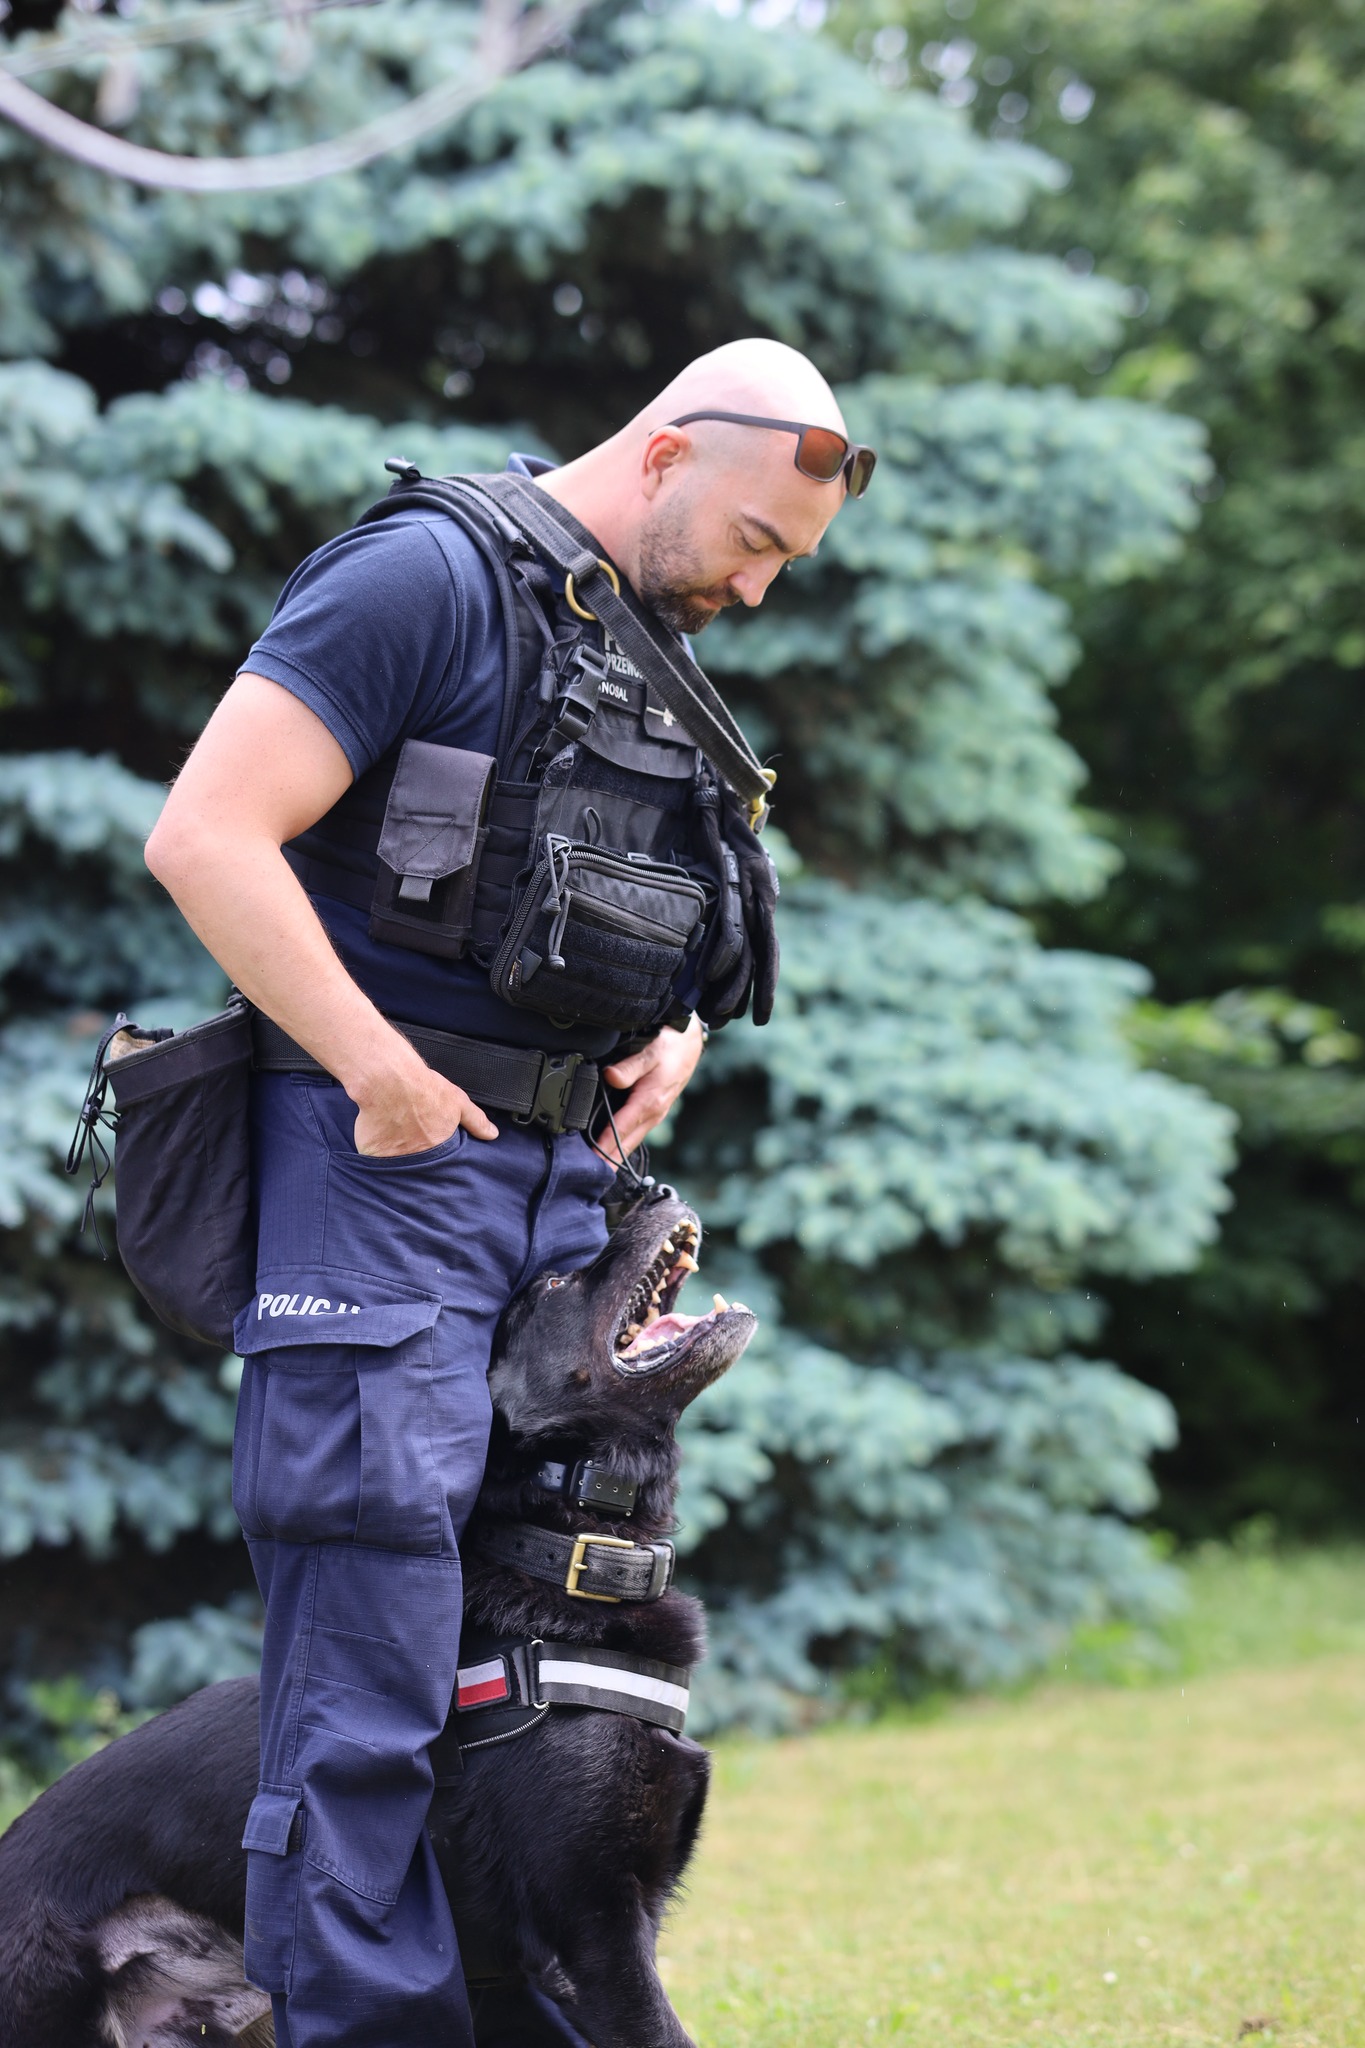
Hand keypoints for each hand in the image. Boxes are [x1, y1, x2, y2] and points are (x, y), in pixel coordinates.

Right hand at [351, 1060, 498, 1155]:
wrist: (388, 1079)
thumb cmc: (421, 1087)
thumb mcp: (457, 1101)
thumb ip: (476, 1121)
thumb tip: (492, 1134)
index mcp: (438, 1148)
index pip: (441, 1166)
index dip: (437, 1161)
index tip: (432, 1152)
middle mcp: (416, 1158)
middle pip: (418, 1168)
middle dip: (417, 1161)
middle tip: (412, 1141)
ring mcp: (392, 1158)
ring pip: (395, 1165)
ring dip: (396, 1157)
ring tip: (394, 1136)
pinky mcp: (371, 1152)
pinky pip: (374, 1159)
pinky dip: (375, 1152)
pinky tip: (377, 1136)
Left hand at [599, 1015, 705, 1163]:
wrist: (690, 1044)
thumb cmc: (671, 1046)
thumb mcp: (650, 1051)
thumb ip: (629, 1066)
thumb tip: (611, 1077)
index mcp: (649, 1102)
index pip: (621, 1130)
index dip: (604, 1146)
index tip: (592, 1162)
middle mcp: (653, 1113)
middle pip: (626, 1143)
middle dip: (609, 1160)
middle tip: (590, 1177)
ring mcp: (655, 1114)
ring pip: (632, 1140)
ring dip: (615, 1154)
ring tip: (598, 1168)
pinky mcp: (654, 1111)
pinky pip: (636, 1132)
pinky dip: (623, 1142)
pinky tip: (611, 1148)